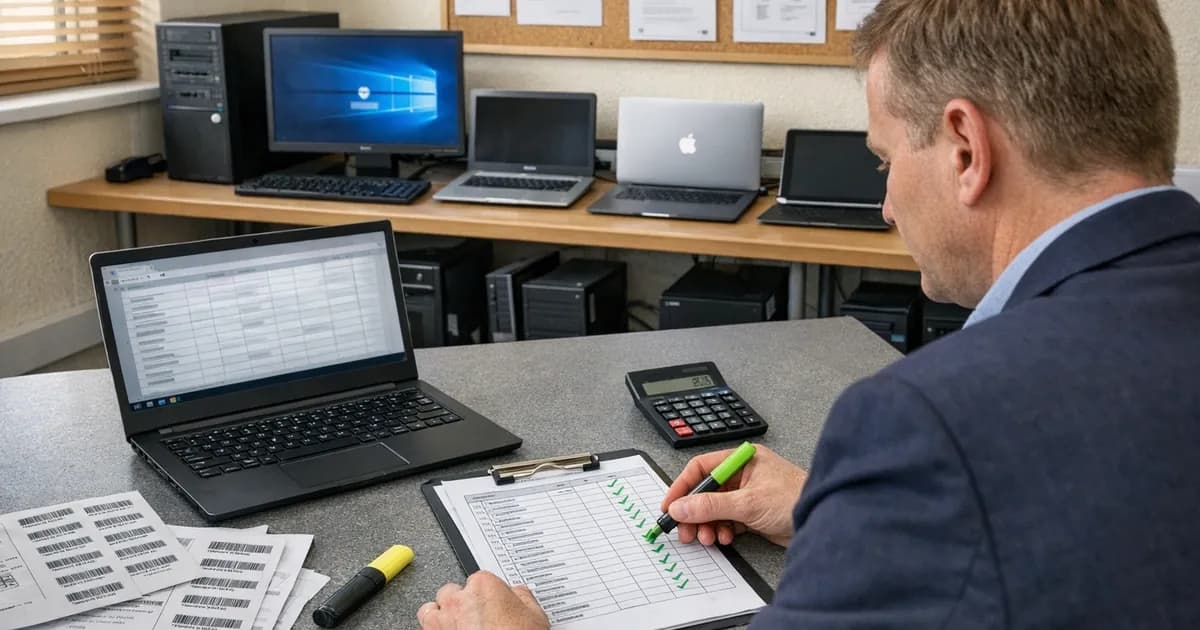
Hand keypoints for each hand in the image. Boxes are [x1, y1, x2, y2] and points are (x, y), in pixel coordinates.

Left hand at [417, 571, 548, 629]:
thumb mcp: (535, 617)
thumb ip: (523, 598)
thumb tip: (520, 593)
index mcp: (484, 586)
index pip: (481, 579)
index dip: (488, 594)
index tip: (494, 603)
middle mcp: (459, 600)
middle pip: (452, 591)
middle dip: (462, 601)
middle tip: (477, 615)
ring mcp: (443, 621)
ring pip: (431, 609)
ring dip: (441, 614)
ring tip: (456, 625)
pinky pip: (425, 628)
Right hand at [661, 444, 806, 546]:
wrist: (825, 519)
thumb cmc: (796, 499)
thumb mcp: (747, 502)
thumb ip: (711, 506)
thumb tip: (681, 507)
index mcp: (741, 460)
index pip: (701, 468)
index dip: (682, 487)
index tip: (670, 506)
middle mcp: (743, 475)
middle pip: (706, 491)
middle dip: (694, 512)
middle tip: (685, 530)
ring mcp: (748, 494)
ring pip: (715, 509)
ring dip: (707, 525)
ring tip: (707, 538)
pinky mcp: (754, 513)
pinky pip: (728, 520)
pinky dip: (722, 530)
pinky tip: (725, 537)